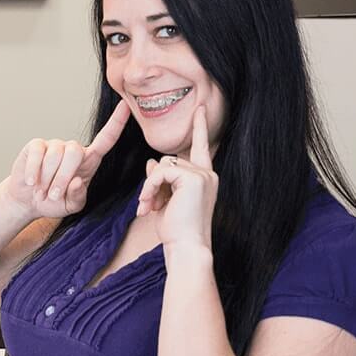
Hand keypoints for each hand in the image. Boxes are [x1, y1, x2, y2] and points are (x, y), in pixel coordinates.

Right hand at [3, 100, 130, 219]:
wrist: (28, 201)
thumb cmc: (53, 201)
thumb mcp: (71, 205)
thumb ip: (77, 196)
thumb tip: (76, 181)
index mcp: (89, 161)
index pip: (106, 139)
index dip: (116, 123)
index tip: (126, 106)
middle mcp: (73, 149)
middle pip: (75, 151)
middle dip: (62, 176)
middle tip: (53, 195)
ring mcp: (54, 145)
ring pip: (55, 155)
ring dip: (47, 178)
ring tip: (42, 191)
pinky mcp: (36, 145)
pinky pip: (38, 154)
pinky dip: (34, 171)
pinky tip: (31, 181)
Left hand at [137, 105, 218, 251]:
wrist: (186, 247)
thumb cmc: (177, 230)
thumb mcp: (165, 199)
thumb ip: (160, 179)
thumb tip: (152, 161)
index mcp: (204, 178)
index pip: (200, 148)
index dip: (199, 127)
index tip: (197, 108)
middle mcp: (207, 174)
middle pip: (169, 160)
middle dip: (153, 182)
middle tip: (147, 206)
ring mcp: (202, 175)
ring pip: (163, 165)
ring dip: (149, 187)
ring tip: (148, 207)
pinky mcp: (193, 178)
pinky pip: (160, 171)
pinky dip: (150, 187)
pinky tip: (149, 204)